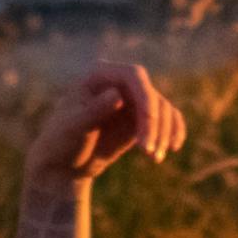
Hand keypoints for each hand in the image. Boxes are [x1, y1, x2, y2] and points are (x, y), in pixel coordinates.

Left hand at [24, 61, 181, 188]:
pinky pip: (165, 120)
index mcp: (99, 75)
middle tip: (149, 151)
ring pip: (162, 109)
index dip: (145, 96)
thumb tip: (118, 95)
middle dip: (155, 123)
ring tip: (154, 158)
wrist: (63, 163)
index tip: (149, 122)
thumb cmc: (62, 141)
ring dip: (164, 132)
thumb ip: (94, 110)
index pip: (133, 76)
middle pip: (150, 94)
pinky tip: (174, 147)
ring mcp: (131, 100)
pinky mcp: (140, 118)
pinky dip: (173, 131)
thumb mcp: (73, 127)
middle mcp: (119, 83)